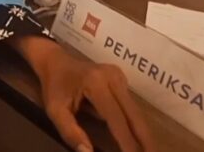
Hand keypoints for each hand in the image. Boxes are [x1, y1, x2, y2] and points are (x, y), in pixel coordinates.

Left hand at [33, 44, 155, 151]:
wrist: (55, 60)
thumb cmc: (54, 86)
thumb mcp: (55, 111)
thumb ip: (70, 132)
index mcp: (96, 83)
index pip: (115, 117)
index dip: (126, 140)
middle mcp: (112, 77)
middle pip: (133, 114)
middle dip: (144, 139)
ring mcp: (119, 76)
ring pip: (135, 110)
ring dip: (143, 133)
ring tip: (149, 151)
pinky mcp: (121, 79)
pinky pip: (131, 106)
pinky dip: (136, 124)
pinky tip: (141, 139)